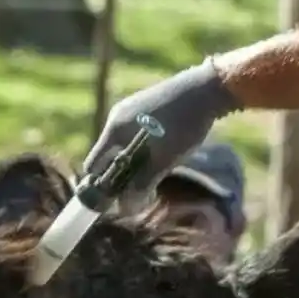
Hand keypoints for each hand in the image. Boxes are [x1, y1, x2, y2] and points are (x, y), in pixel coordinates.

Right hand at [83, 60, 239, 197]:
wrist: (205, 89)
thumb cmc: (182, 127)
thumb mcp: (162, 162)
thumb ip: (141, 184)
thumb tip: (124, 208)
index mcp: (114, 129)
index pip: (93, 165)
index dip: (100, 184)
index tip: (114, 199)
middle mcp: (116, 117)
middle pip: (107, 154)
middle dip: (118, 174)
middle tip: (137, 189)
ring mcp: (129, 108)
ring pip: (121, 143)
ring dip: (132, 161)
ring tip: (153, 172)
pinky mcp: (143, 103)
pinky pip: (132, 132)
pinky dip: (139, 146)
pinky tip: (160, 152)